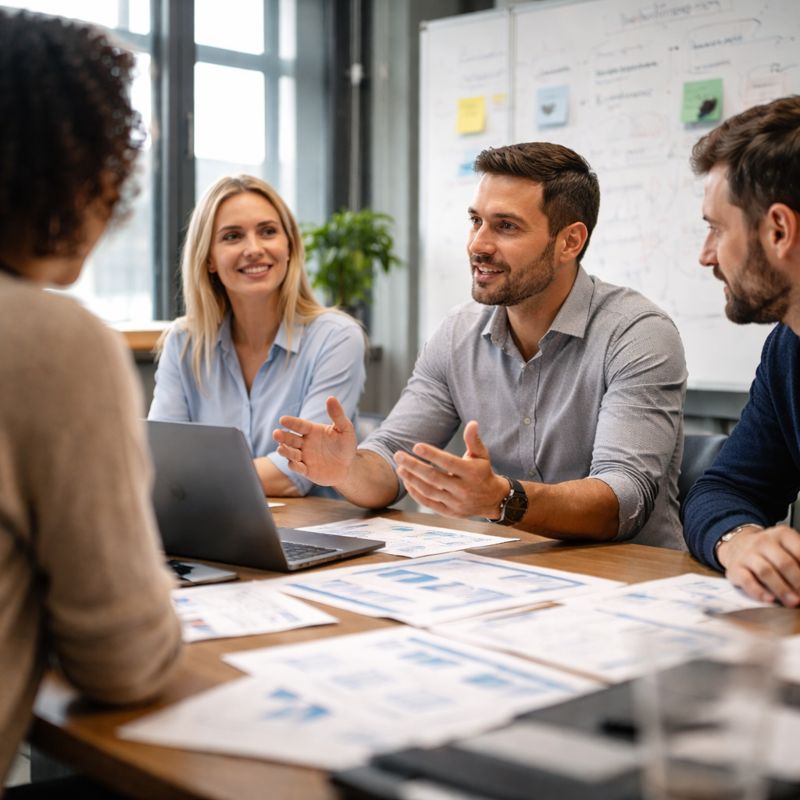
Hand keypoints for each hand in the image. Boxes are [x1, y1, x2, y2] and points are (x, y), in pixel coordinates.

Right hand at [273, 396, 356, 486]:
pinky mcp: (306, 470)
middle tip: (276, 434)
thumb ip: (338, 415)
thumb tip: (331, 398)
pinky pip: (297, 468)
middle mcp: (305, 442)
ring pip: (290, 453)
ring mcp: (304, 456)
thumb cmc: (346, 445)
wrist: (349, 466)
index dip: (291, 422)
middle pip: (290, 438)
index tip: (282, 419)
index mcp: (312, 430)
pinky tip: (293, 462)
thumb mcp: (345, 429)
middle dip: (282, 436)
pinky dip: (294, 465)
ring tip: (281, 448)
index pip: (299, 425)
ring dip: (285, 450)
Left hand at [394, 420, 508, 518]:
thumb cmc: (483, 472)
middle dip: (414, 466)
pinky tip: (407, 482)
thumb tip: (472, 423)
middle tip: (398, 455)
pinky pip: (429, 503)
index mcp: (471, 473)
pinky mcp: (449, 512)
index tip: (416, 446)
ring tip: (400, 468)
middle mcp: (463, 489)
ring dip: (412, 479)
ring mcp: (456, 502)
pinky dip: (416, 494)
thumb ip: (474, 440)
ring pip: (429, 491)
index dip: (432, 454)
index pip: (448, 462)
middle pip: (434, 477)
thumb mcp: (482, 455)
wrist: (492, 500)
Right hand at [718, 524, 799, 606]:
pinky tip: (770, 599)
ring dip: (782, 590)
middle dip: (797, 582)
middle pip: (784, 563)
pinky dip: (759, 592)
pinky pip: (747, 581)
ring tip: (793, 602)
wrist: (737, 545)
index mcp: (782, 534)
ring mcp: (747, 554)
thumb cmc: (769, 551)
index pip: (799, 551)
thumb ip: (798, 558)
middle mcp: (763, 542)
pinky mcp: (735, 568)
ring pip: (766, 572)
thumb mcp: (787, 546)